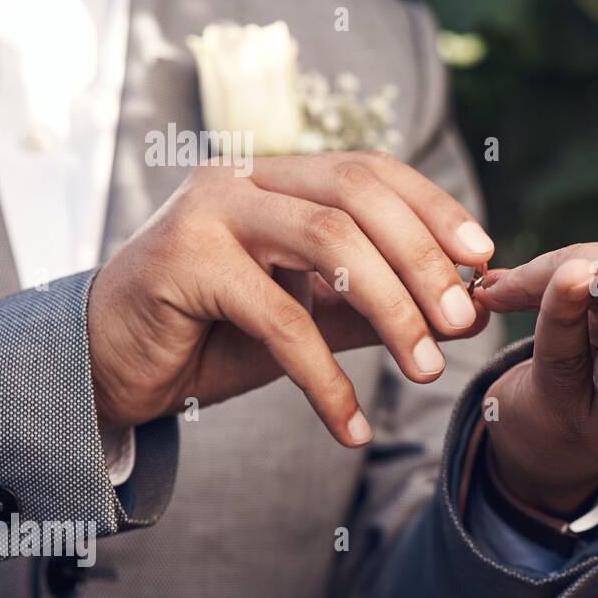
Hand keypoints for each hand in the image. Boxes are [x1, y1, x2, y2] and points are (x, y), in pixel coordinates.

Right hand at [87, 150, 493, 445]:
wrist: (112, 367)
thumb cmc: (218, 334)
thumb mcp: (313, 314)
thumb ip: (381, 305)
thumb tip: (470, 310)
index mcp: (280, 177)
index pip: (372, 171)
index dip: (435, 208)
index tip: (485, 257)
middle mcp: (244, 178)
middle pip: (358, 199)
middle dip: (424, 261)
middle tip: (463, 324)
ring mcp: (208, 212)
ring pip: (328, 243)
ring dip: (392, 310)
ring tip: (427, 371)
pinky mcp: (181, 264)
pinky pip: (279, 320)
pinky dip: (325, 379)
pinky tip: (352, 426)